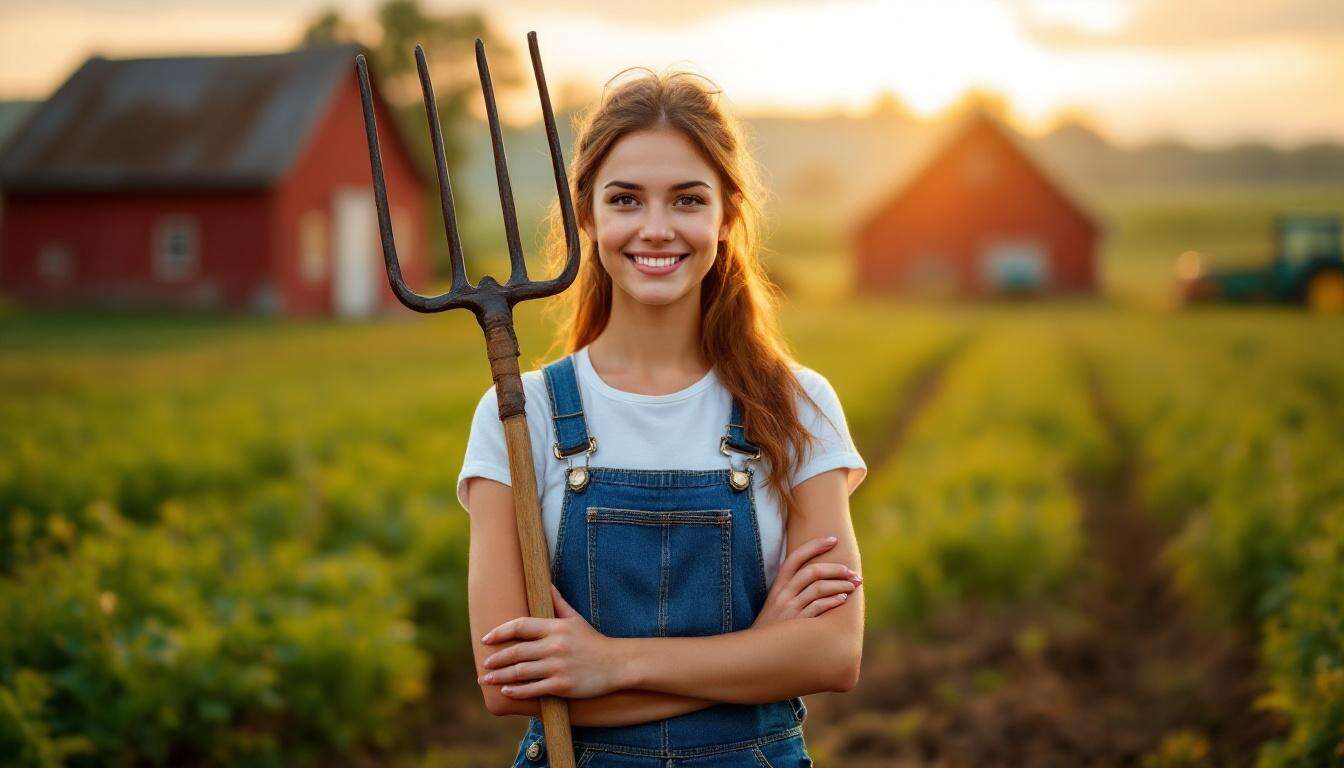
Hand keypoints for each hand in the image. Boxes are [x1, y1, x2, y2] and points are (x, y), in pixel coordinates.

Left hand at [479, 584, 624, 699]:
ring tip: (486, 679)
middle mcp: (554, 646)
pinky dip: (517, 690)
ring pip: (521, 672)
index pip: (520, 626)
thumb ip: (558, 603)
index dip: (500, 632)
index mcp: (555, 627)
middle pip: (516, 651)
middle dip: (496, 658)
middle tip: (484, 664)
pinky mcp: (562, 685)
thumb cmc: (593, 641)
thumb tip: (546, 583)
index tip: (486, 639)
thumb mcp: (576, 619)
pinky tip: (506, 690)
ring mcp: (558, 666)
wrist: (617, 664)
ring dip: (500, 676)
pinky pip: (533, 689)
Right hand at [752, 535, 860, 627]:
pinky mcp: (797, 624)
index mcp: (778, 586)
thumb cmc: (772, 628)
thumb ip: (792, 589)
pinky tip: (843, 599)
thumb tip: (818, 576)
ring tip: (853, 585)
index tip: (833, 539)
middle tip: (852, 572)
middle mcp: (783, 594)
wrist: (757, 652)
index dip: (815, 545)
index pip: (795, 558)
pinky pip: (818, 607)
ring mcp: (790, 609)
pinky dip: (833, 601)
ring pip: (818, 588)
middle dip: (836, 569)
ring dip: (840, 585)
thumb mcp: (775, 604)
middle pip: (812, 572)